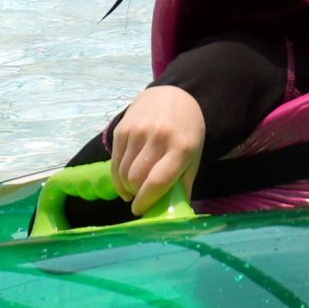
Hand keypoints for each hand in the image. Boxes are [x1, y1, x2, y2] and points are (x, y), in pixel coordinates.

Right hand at [106, 82, 205, 209]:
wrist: (175, 95)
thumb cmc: (187, 132)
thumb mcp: (194, 156)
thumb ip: (183, 184)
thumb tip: (171, 212)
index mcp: (180, 148)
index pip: (157, 181)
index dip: (145, 201)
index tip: (139, 210)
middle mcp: (158, 137)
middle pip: (136, 178)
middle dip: (135, 193)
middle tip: (140, 195)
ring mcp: (138, 130)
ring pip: (123, 171)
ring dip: (125, 185)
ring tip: (133, 185)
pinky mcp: (122, 127)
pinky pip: (114, 160)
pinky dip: (117, 173)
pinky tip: (124, 175)